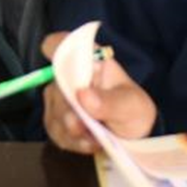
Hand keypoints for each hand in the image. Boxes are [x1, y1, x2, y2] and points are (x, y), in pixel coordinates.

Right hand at [40, 31, 156, 152]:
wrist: (132, 135)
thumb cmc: (132, 110)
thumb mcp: (131, 105)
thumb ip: (110, 101)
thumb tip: (82, 95)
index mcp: (88, 62)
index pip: (61, 45)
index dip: (54, 48)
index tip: (55, 61)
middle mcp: (68, 77)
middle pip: (56, 89)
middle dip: (72, 111)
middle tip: (89, 124)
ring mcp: (59, 99)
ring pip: (53, 114)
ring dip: (74, 131)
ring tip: (97, 137)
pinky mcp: (55, 120)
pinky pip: (55, 132)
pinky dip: (73, 142)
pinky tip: (89, 142)